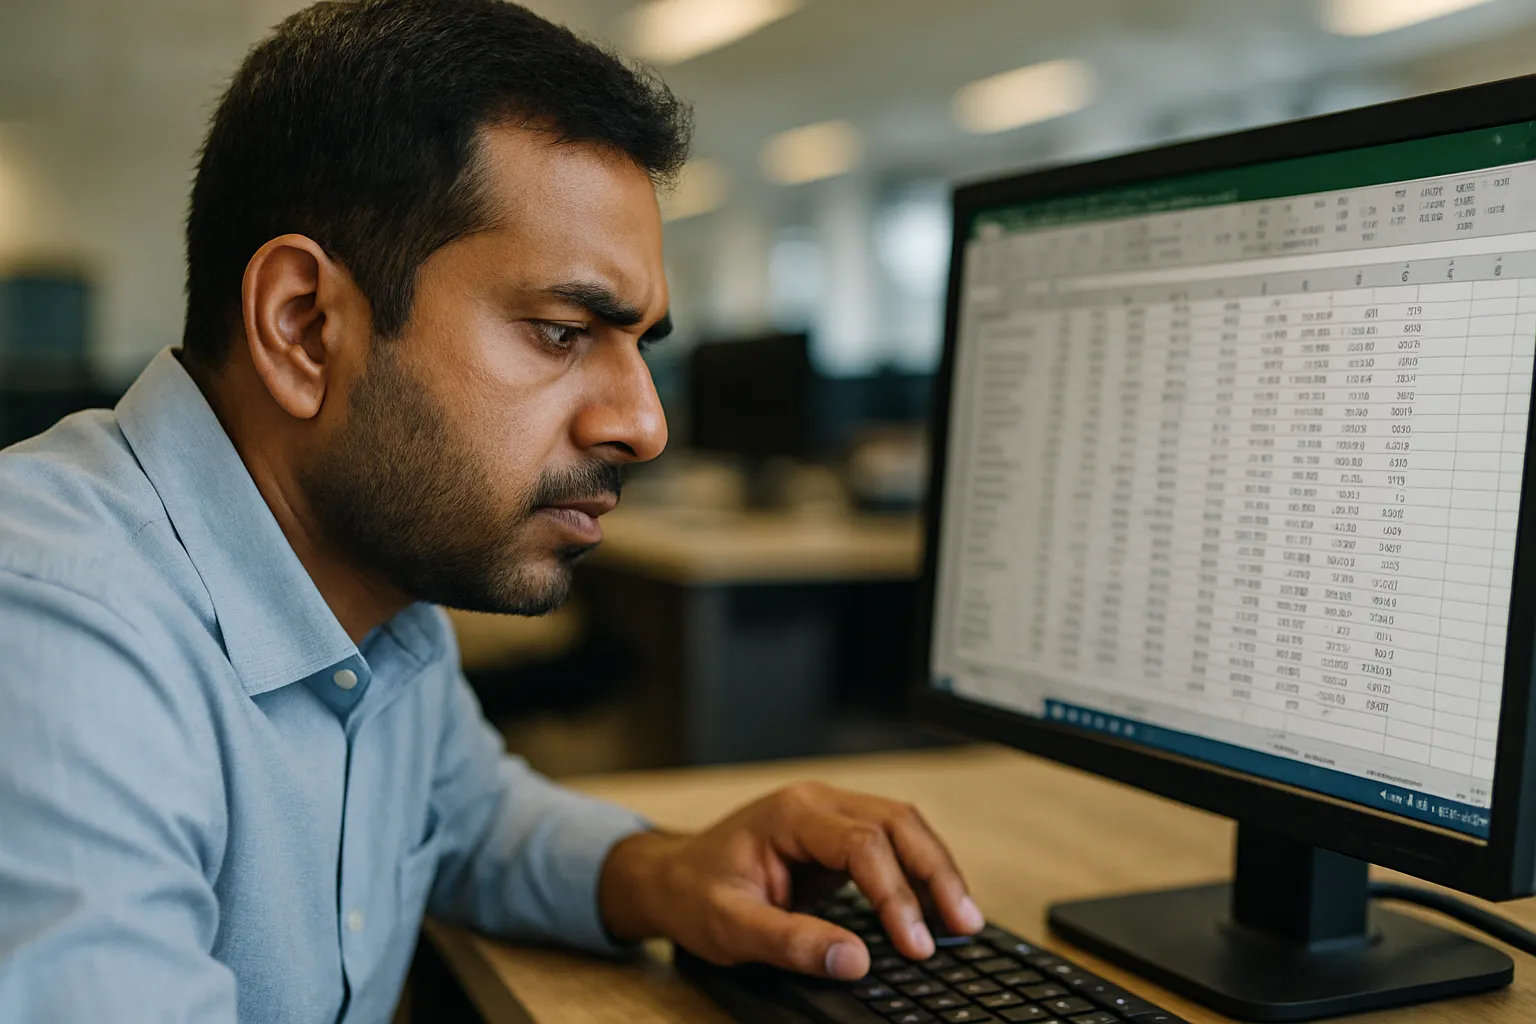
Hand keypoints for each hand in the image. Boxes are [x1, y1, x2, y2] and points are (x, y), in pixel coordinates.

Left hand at [597, 781, 983, 980]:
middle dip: (936, 873)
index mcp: (790, 815)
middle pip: (897, 822)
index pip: (862, 844)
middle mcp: (817, 803)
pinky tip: (936, 908)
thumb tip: (855, 960)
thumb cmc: (694, 894)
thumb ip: (792, 942)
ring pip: (903, 827)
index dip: (896, 895)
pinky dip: (919, 874)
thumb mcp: (732, 927)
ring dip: (936, 870)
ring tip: (963, 919)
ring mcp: (830, 814)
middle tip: (964, 924)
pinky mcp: (839, 836)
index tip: (914, 944)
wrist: (671, 878)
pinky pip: (892, 845)